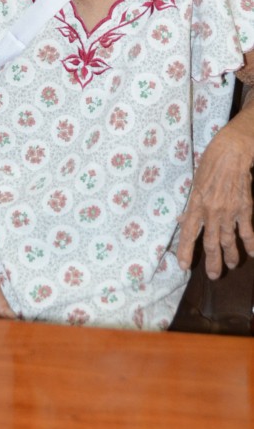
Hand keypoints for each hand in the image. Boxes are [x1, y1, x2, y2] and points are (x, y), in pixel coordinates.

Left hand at [176, 108, 253, 279]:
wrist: (232, 152)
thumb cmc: (210, 163)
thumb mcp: (194, 182)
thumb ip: (191, 204)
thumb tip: (182, 219)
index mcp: (196, 203)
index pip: (188, 232)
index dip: (185, 250)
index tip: (183, 266)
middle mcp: (211, 211)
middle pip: (211, 243)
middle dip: (212, 262)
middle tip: (213, 276)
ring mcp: (229, 211)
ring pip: (229, 240)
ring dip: (231, 255)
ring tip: (232, 265)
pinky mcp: (244, 208)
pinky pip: (247, 230)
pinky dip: (250, 243)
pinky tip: (252, 253)